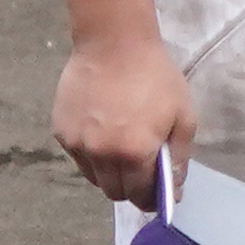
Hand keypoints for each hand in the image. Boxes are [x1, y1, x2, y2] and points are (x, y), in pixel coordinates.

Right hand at [55, 27, 194, 209]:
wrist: (114, 44)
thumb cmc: (156, 78)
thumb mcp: (183, 117)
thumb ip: (177, 158)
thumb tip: (174, 189)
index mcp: (134, 153)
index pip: (140, 194)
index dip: (151, 199)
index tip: (158, 199)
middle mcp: (101, 154)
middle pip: (114, 191)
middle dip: (131, 189)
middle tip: (143, 175)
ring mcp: (77, 144)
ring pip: (94, 178)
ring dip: (110, 174)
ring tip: (124, 152)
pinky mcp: (61, 132)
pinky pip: (79, 158)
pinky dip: (93, 157)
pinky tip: (105, 135)